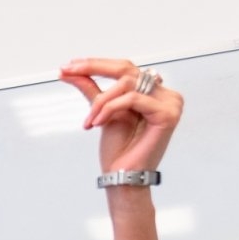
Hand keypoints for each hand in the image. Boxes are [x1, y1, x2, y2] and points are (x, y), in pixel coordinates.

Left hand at [59, 58, 182, 172]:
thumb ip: (92, 89)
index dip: (96, 64)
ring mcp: (170, 102)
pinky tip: (98, 122)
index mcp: (152, 91)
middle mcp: (164, 93)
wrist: (122, 175)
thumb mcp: (101, 111)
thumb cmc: (118, 149)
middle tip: (68, 71)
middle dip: (93, 68)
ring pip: (127, 83)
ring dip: (101, 101)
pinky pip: (133, 99)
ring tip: (89, 121)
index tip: (69, 66)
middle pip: (127, 69)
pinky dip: (110, 108)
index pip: (124, 68)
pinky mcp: (167, 114)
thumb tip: (70, 71)